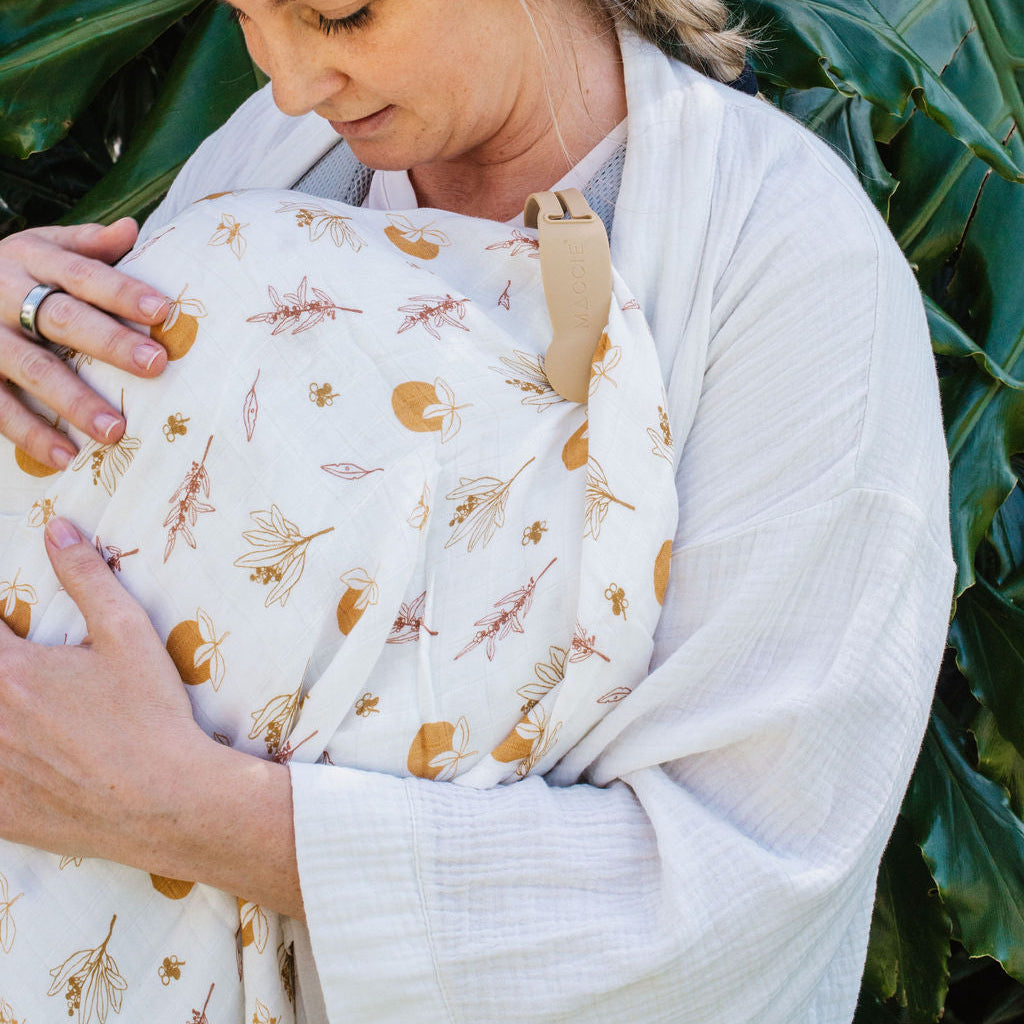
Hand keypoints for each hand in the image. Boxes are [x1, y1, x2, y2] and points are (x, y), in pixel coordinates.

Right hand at [0, 219, 169, 469]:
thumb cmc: (11, 270)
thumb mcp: (41, 247)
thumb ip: (86, 244)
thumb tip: (131, 229)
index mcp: (31, 259)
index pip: (83, 274)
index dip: (122, 291)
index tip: (163, 310)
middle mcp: (3, 294)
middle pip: (62, 319)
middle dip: (110, 343)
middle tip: (156, 366)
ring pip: (32, 368)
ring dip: (74, 401)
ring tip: (116, 430)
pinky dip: (30, 433)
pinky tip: (64, 456)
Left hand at [0, 517, 302, 916]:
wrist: (166, 800)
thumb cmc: (150, 715)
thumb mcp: (128, 637)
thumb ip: (88, 579)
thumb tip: (58, 530)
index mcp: (11, 672)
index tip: (5, 630)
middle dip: (1, 670)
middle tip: (24, 677)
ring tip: (22, 712)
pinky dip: (0, 762)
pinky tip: (18, 754)